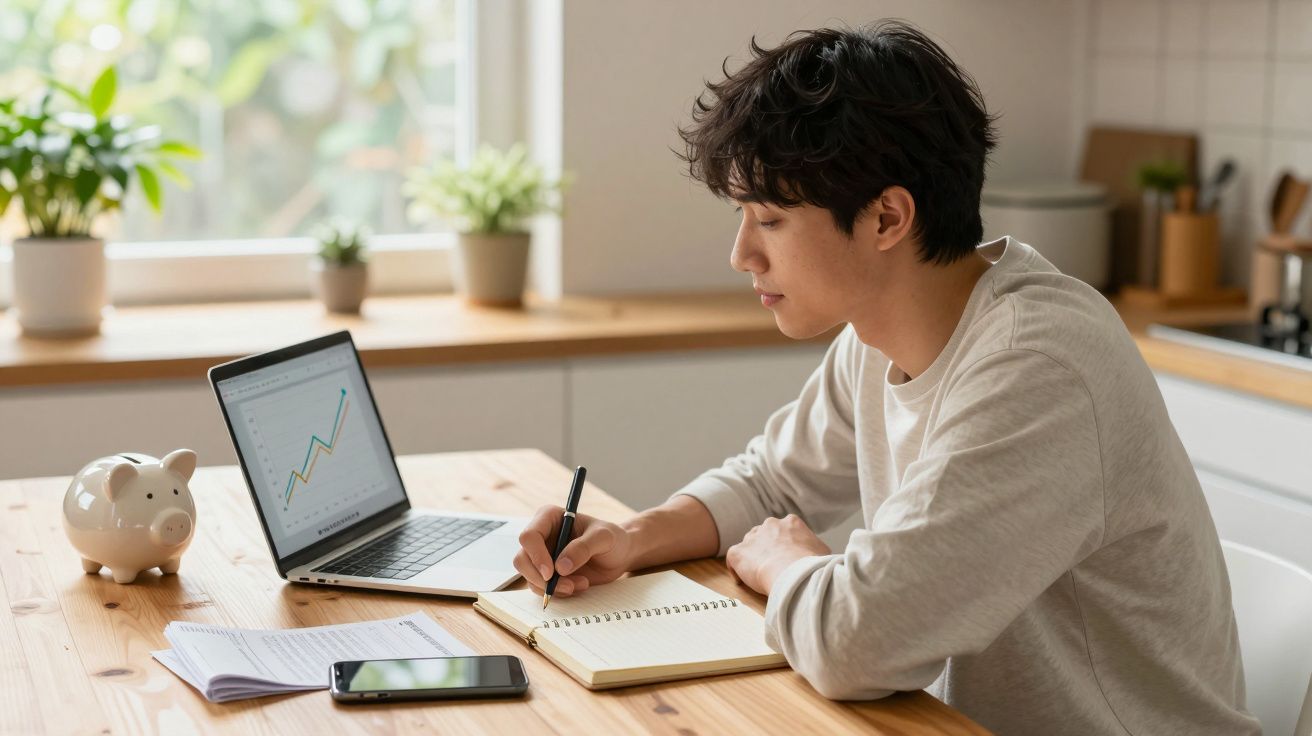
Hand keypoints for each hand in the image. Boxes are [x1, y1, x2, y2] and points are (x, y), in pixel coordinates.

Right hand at [513, 505, 634, 597]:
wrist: (619, 556)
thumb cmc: (613, 539)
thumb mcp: (604, 538)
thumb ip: (583, 548)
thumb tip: (560, 567)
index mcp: (549, 518)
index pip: (529, 536)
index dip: (536, 555)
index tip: (552, 572)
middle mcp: (541, 537)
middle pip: (522, 560)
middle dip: (541, 578)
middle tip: (568, 586)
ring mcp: (541, 556)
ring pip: (529, 577)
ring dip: (553, 587)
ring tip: (581, 584)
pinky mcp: (547, 574)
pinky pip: (541, 588)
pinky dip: (558, 592)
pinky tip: (579, 586)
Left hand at [726, 515, 830, 595]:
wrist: (794, 574)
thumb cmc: (812, 565)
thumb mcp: (823, 552)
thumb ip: (815, 549)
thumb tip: (819, 558)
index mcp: (791, 523)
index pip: (784, 530)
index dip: (785, 545)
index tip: (787, 558)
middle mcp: (770, 525)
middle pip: (765, 535)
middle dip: (767, 549)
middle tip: (773, 567)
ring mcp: (752, 537)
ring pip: (749, 546)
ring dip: (752, 558)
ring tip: (759, 576)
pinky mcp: (738, 552)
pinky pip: (734, 558)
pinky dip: (737, 570)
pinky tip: (743, 581)